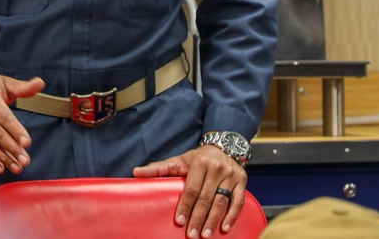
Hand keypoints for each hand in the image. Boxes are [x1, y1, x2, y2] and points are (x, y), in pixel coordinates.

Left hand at [133, 145, 247, 237]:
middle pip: (206, 198)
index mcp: (199, 163)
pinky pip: (238, 202)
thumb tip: (135, 172)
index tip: (180, 221)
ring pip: (222, 202)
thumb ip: (158, 168)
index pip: (191, 189)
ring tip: (205, 234)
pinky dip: (232, 216)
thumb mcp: (178, 160)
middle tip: (192, 234)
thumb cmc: (198, 158)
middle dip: (198, 218)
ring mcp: (231, 175)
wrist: (224, 148)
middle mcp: (216, 168)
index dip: (185, 206)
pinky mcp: (242, 182)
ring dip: (213, 220)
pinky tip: (224, 228)